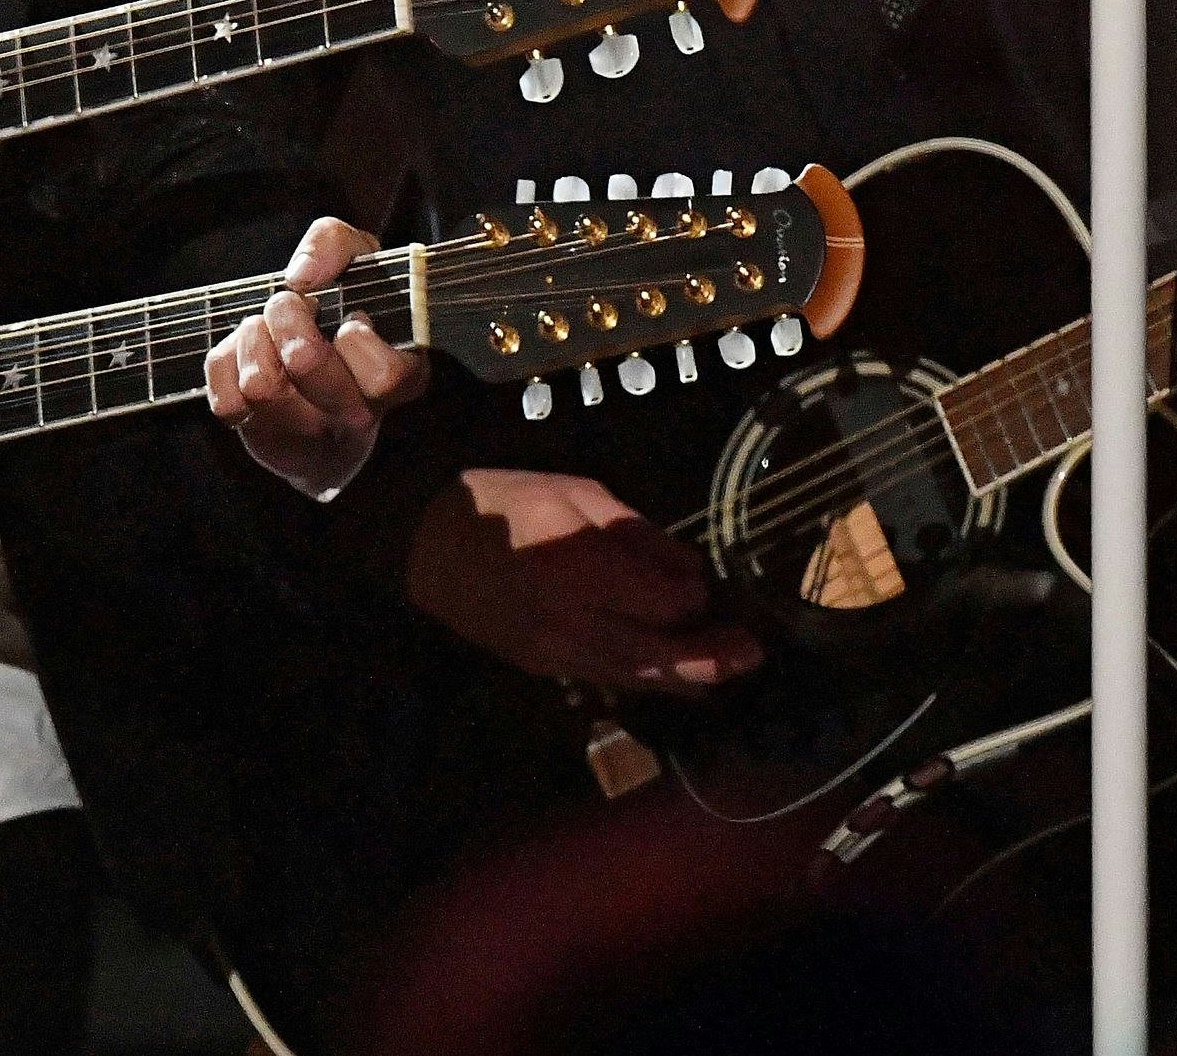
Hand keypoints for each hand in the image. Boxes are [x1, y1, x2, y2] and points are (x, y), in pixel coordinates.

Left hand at [202, 218, 421, 497]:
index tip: (349, 318)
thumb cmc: (343, 316)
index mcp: (397, 378)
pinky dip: (228, 364)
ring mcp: (308, 433)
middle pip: (305, 361)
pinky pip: (227, 401)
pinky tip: (248, 356)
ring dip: (254, 337)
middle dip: (286, 313)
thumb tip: (302, 275)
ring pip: (260, 385)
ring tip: (264, 327)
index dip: (357, 338)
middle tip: (289, 304)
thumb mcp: (355, 264)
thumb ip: (336, 244)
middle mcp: (356, 414)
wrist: (320, 385)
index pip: (385, 376)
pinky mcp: (263, 440)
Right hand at [405, 468, 760, 694]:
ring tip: (728, 672)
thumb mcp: (573, 493)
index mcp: (578, 567)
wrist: (424, 548)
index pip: (661, 602)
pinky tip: (679, 681)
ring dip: (687, 679)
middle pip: (656, 655)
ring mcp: (555, 652)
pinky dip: (649, 683)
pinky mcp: (545, 667)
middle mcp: (570, 620)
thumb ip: (634, 533)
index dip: (693, 597)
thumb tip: (689, 569)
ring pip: (635, 677)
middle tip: (753, 653)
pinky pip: (609, 679)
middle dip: (710, 657)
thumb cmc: (502, 503)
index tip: (707, 582)